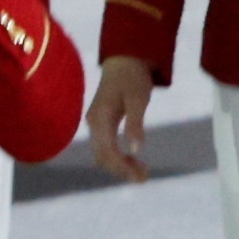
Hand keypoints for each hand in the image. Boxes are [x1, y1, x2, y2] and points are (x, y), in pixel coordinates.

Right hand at [91, 55, 157, 185]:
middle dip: (121, 170)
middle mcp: (93, 124)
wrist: (125, 60)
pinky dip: (118, 156)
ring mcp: (95, 124)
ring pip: (103, 153)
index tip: (140, 177)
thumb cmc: (133, 77)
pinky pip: (106, 146)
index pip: (107, 152)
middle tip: (144, 178)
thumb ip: (135, 124)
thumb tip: (136, 150)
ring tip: (142, 172)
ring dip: (120, 165)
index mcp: (100, 119)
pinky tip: (133, 159)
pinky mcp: (101, 123)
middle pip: (102, 157)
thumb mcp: (138, 99)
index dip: (122, 168)